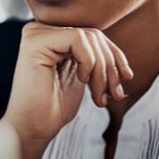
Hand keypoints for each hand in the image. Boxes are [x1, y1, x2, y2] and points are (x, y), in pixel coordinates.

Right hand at [2, 22, 132, 158]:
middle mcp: (39, 29)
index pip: (90, 33)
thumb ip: (90, 55)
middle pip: (92, 34)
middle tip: (113, 94)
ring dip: (102, 69)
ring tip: (100, 96)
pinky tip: (82, 81)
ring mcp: (35, 33)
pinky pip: (77, 39)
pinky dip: (89, 62)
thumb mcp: (80, 75)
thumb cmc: (54, 107)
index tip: (126, 78)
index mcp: (48, 35)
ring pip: (88, 36)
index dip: (114, 55)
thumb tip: (116, 49)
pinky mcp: (35, 42)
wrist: (32, 129)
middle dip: (110, 65)